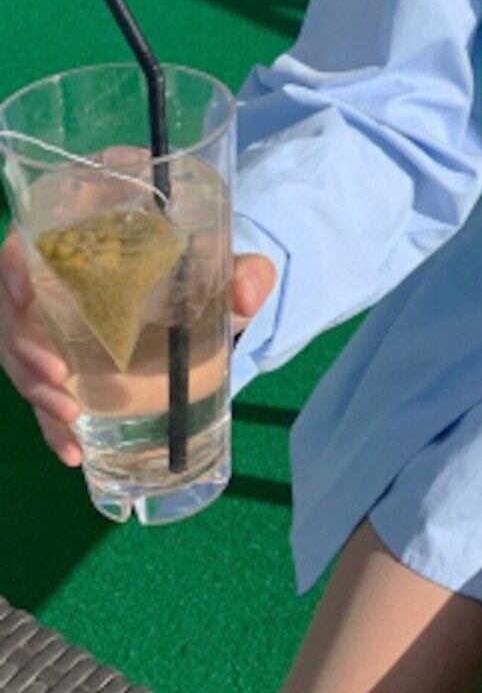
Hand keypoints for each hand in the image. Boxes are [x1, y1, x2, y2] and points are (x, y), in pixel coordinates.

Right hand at [0, 223, 276, 466]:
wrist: (203, 307)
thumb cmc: (204, 275)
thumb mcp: (225, 272)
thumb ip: (245, 273)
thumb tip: (248, 293)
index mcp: (89, 241)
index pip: (30, 242)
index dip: (13, 266)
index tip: (23, 294)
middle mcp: (58, 283)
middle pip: (13, 308)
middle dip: (23, 346)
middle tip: (58, 377)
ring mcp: (53, 327)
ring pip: (19, 354)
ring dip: (33, 388)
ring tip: (69, 417)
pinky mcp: (63, 366)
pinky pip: (42, 393)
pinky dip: (51, 424)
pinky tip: (72, 450)